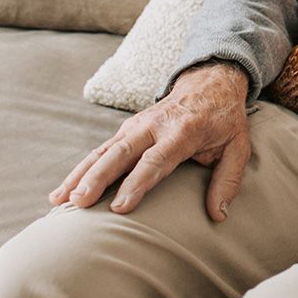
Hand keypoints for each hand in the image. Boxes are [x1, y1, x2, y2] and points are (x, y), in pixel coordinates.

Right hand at [49, 60, 252, 221]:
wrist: (210, 82)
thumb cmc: (224, 120)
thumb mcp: (238, 146)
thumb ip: (227, 180)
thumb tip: (218, 215)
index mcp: (182, 131)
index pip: (156, 160)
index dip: (137, 183)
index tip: (120, 207)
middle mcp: (153, 126)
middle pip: (121, 153)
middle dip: (98, 178)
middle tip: (79, 202)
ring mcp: (136, 126)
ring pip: (103, 151)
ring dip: (80, 175)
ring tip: (60, 200)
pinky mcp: (125, 130)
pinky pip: (99, 151)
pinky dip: (79, 171)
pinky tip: (61, 192)